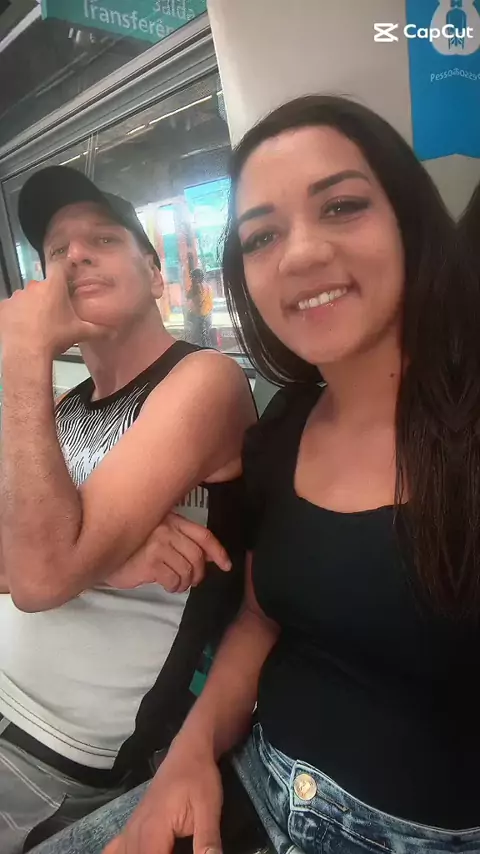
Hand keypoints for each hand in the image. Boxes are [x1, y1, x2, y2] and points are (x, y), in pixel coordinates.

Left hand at [0, 268, 106, 356]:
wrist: (27, 353)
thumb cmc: (55, 338)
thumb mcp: (79, 333)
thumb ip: (97, 330)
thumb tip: (114, 332)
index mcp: (54, 286)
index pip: (61, 267)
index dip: (65, 270)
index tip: (69, 277)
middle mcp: (34, 286)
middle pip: (44, 285)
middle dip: (49, 295)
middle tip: (56, 311)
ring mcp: (17, 296)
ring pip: (28, 296)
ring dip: (33, 305)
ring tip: (38, 322)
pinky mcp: (4, 307)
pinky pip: (13, 307)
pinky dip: (18, 314)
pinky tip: (24, 327)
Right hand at [104, 745, 222, 853]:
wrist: (188, 751)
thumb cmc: (200, 779)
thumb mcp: (209, 810)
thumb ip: (207, 842)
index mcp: (153, 832)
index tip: (179, 851)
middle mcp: (135, 833)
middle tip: (175, 847)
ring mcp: (131, 827)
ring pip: (123, 853)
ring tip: (164, 848)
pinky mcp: (133, 824)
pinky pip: (116, 847)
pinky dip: (120, 853)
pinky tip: (128, 852)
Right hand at [105, 513, 231, 592]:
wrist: (97, 549)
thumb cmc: (127, 544)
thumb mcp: (155, 533)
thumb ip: (178, 538)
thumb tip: (205, 556)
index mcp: (171, 519)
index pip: (203, 535)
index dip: (218, 551)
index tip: (226, 565)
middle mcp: (167, 529)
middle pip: (197, 556)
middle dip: (199, 573)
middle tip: (192, 581)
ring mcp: (158, 545)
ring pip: (187, 570)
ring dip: (185, 583)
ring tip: (176, 584)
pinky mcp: (150, 562)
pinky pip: (174, 580)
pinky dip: (174, 587)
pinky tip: (167, 585)